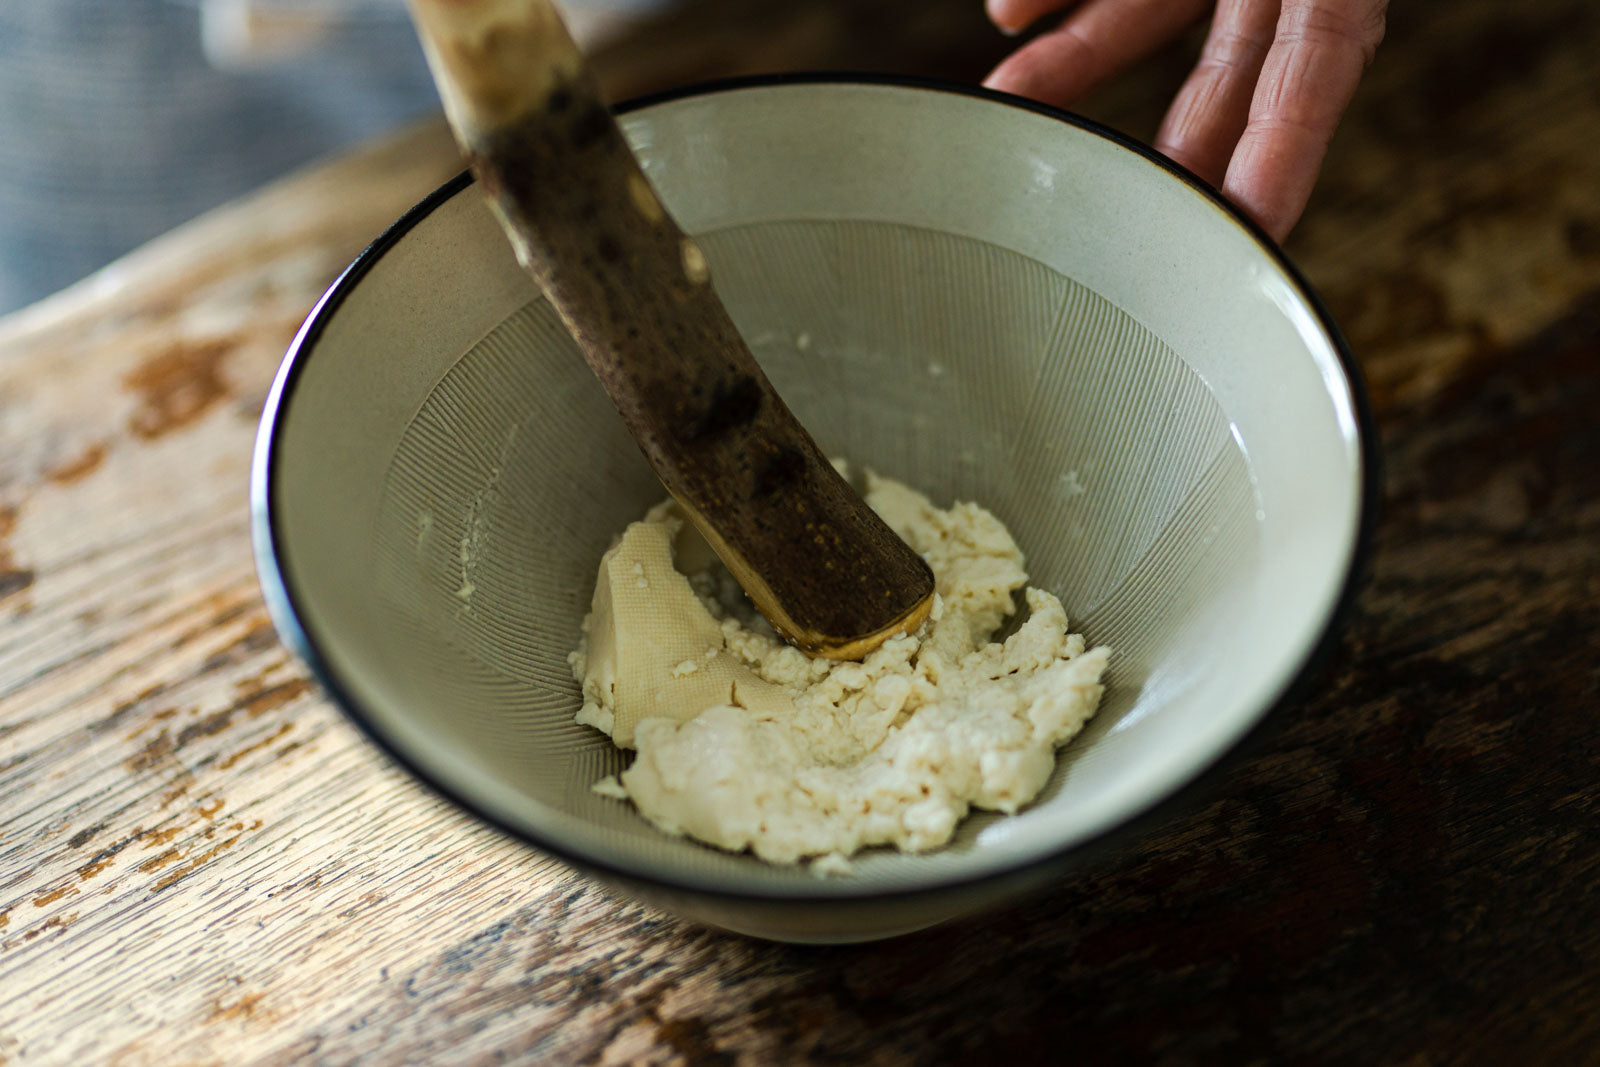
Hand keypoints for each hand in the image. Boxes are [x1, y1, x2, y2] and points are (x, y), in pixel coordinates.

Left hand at [983, 0, 1386, 241]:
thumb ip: (1314, 12)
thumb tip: (1270, 111)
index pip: (1309, 84)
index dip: (1279, 158)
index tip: (1252, 230)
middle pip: (1219, 88)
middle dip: (1169, 162)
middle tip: (1126, 244)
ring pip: (1142, 20)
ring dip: (1072, 67)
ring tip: (1008, 109)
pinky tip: (1007, 18)